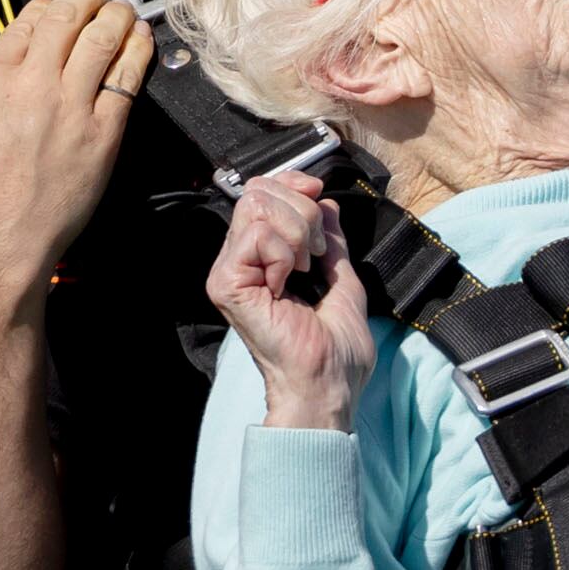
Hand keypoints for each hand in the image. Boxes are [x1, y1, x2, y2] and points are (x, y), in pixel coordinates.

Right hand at [0, 0, 151, 319]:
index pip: (27, 19)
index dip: (49, 3)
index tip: (60, 2)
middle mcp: (32, 84)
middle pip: (68, 18)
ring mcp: (71, 106)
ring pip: (103, 38)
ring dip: (118, 13)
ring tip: (123, 8)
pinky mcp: (103, 132)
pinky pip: (127, 77)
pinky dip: (138, 49)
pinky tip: (142, 38)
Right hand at [207, 168, 376, 431]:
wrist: (327, 384)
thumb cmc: (336, 351)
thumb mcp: (342, 279)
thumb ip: (331, 241)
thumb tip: (325, 202)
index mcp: (262, 260)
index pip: (263, 192)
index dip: (294, 185)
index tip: (319, 198)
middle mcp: (240, 262)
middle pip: (259, 191)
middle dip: (302, 212)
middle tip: (314, 256)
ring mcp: (229, 272)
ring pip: (258, 206)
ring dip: (296, 233)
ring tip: (302, 270)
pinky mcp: (227, 284)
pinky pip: (257, 235)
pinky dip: (284, 252)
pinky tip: (287, 282)